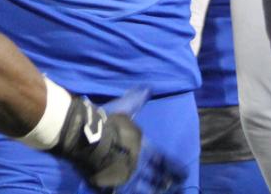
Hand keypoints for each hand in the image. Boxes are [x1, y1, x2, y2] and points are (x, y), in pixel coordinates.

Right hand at [52, 89, 182, 193]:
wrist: (86, 138)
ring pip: (144, 190)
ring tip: (156, 193)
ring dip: (152, 192)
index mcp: (143, 147)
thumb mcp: (124, 108)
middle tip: (171, 186)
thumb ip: (136, 100)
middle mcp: (138, 164)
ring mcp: (125, 178)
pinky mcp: (111, 186)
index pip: (165, 161)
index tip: (184, 175)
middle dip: (165, 183)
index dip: (176, 169)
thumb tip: (149, 88)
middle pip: (157, 179)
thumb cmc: (107, 122)